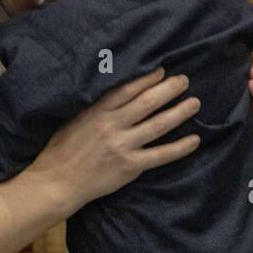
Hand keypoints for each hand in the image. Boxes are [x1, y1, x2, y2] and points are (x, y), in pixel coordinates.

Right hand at [29, 68, 200, 207]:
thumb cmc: (61, 150)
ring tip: (195, 103)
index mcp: (97, 112)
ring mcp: (123, 146)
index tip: (162, 70)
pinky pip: (161, 155)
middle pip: (148, 102)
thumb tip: (118, 95)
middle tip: (184, 81)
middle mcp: (112, 126)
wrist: (57, 182)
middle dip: (169, 89)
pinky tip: (195, 140)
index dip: (147, 78)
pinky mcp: (130, 166)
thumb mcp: (74, 120)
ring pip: (159, 125)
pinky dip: (180, 147)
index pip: (127, 89)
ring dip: (180, 112)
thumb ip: (96, 108)